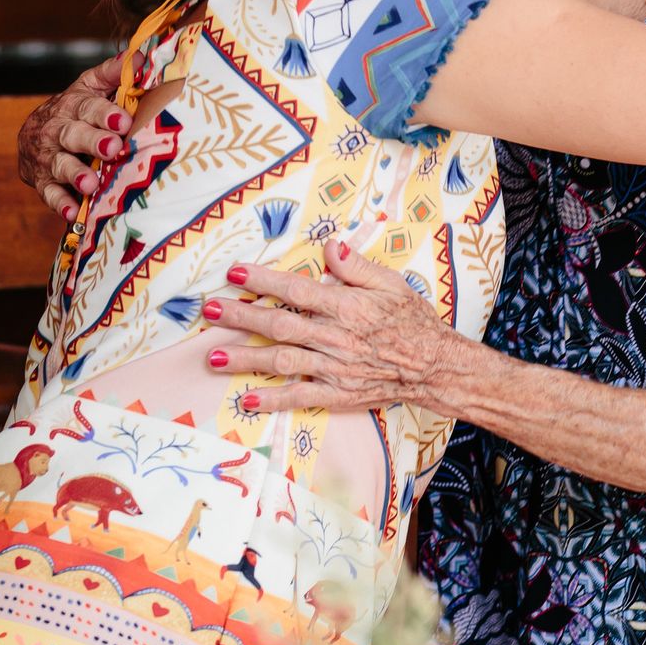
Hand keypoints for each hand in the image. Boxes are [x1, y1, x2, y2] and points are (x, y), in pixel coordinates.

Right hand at [17, 53, 130, 219]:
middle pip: (73, 134)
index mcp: (73, 105)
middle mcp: (57, 129)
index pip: (88, 107)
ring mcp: (47, 156)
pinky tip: (73, 214)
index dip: (105, 113)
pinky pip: (49, 194)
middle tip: (113, 148)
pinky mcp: (41, 181)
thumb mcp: (90, 87)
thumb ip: (114, 73)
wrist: (34, 133)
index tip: (124, 121)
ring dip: (75, 174)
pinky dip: (60, 204)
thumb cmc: (77, 109)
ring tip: (91, 184)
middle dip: (92, 141)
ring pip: (59, 164)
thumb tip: (142, 56)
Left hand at [203, 241, 464, 412]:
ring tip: (212, 355)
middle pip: (281, 325)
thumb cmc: (413, 321)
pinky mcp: (338, 394)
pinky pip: (301, 397)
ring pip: (283, 361)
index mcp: (348, 306)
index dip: (263, 280)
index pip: (297, 291)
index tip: (234, 273)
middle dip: (242, 316)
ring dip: (246, 358)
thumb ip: (357, 266)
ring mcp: (335, 368)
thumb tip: (328, 245)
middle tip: (210, 310)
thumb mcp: (391, 283)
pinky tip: (246, 399)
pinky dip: (273, 399)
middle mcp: (336, 337)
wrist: (435, 367)